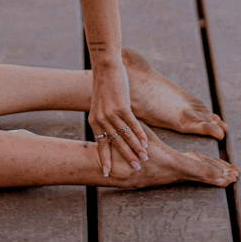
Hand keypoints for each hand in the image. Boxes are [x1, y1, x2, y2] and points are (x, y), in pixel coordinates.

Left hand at [88, 62, 148, 176]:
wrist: (106, 67)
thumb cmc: (105, 85)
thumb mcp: (100, 105)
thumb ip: (105, 119)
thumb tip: (112, 133)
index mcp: (94, 121)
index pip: (101, 145)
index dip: (105, 159)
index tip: (108, 174)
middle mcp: (101, 119)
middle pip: (115, 143)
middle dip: (126, 158)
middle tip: (135, 169)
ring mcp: (111, 113)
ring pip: (126, 136)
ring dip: (136, 148)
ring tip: (144, 158)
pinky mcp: (122, 107)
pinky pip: (132, 125)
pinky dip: (140, 134)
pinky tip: (146, 142)